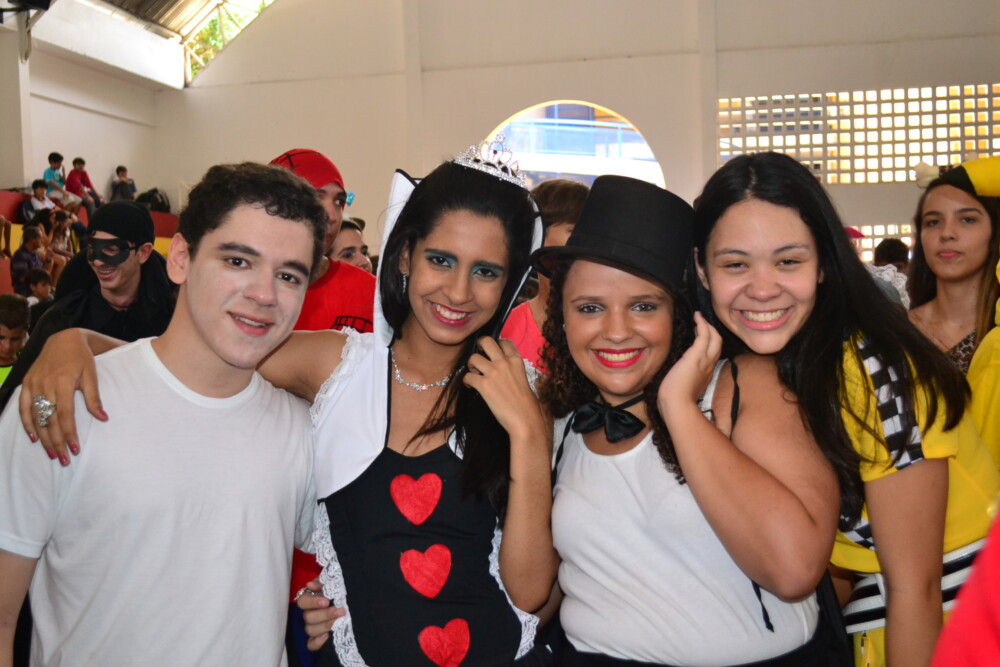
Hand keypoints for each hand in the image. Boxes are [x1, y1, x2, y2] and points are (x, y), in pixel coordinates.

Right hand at [18, 329, 105, 464]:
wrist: (64, 339)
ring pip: (36, 417)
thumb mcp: (91, 376)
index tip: (75, 450)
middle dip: (56, 442)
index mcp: (62, 383)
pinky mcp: (26, 383)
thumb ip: (94, 399)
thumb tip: (103, 419)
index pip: (65, 416)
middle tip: (64, 460)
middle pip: (49, 421)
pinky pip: (23, 407)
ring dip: (43, 438)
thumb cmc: (82, 358)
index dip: (69, 435)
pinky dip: (27, 423)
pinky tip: (34, 438)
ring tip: (52, 454)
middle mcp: (45, 385)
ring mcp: (33, 384)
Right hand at [297, 578, 344, 649]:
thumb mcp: (332, 583)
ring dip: (324, 626)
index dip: (312, 602)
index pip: (303, 601)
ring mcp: (311, 627)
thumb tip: (310, 585)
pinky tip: (326, 636)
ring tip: (337, 622)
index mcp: (310, 600)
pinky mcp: (316, 639)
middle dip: (325, 614)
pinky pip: (311, 644)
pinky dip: (317, 642)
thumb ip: (322, 581)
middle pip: (308, 617)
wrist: (351, 605)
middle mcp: (308, 614)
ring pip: (310, 630)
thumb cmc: (338, 592)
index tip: (326, 601)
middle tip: (340, 611)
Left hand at [463, 337, 544, 439]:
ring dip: (471, 365)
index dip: (496, 344)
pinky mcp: (484, 385)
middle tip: (478, 355)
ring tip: (474, 374)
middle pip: (486, 341)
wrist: (525, 419)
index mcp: (516, 361)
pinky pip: (467, 376)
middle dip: (479, 345)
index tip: (492, 352)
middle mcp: (504, 362)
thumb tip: (501, 371)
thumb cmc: (527, 404)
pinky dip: (466, 381)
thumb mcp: (523, 379)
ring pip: (473, 357)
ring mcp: (493, 372)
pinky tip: (471, 386)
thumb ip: (512, 370)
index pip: (504, 341)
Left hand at [658, 312, 722, 413]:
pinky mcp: (696, 355)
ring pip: (714, 338)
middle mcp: (709, 366)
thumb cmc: (675, 401)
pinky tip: (696, 317)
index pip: (712, 355)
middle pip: (718, 344)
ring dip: (707, 325)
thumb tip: (678, 374)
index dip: (708, 344)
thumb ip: (684, 380)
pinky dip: (702, 323)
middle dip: (712, 332)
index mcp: (706, 375)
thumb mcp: (683, 388)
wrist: (677, 406)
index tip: (700, 337)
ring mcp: (704, 360)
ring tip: (699, 318)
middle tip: (702, 324)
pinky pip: (704, 334)